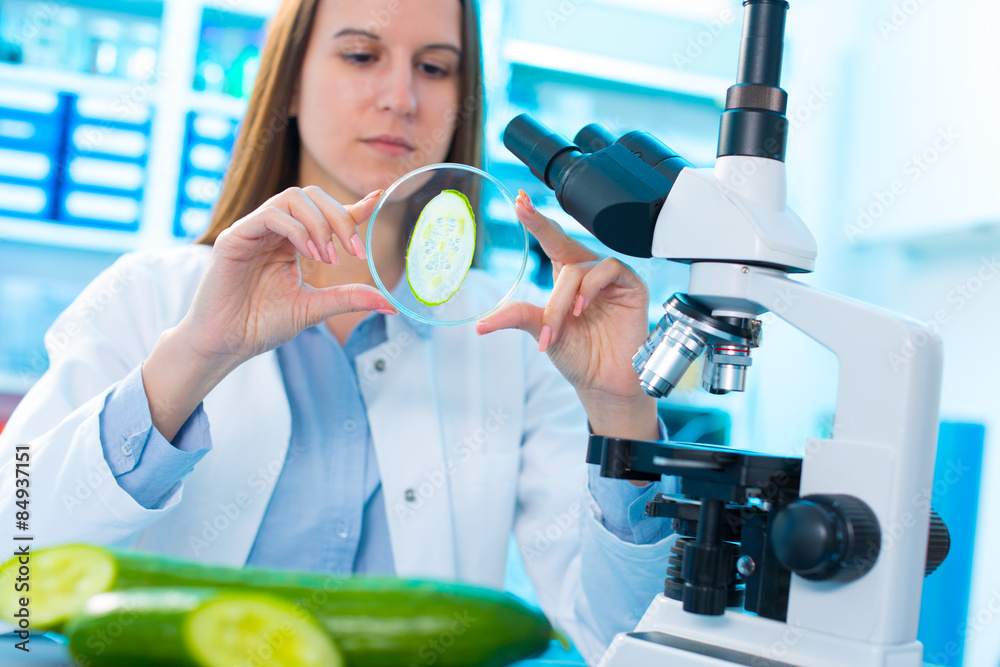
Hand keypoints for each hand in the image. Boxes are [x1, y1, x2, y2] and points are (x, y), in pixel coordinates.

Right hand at [179, 186, 396, 367]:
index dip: (351, 205)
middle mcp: (272, 230)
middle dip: (339, 216)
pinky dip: (295, 229)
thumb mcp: (314, 308)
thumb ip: (348, 298)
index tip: (378, 200)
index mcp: (290, 242)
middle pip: (311, 196)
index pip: (324, 212)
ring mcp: (253, 230)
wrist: (226, 344)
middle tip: (354, 249)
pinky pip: (270, 215)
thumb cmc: (261, 325)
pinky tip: (309, 254)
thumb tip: (389, 302)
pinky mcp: (235, 238)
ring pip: (291, 198)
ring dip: (319, 223)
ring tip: (329, 257)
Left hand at [476, 191, 657, 441]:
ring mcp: (609, 279)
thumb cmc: (579, 356)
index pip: (551, 239)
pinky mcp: (630, 285)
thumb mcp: (542, 332)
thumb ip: (518, 318)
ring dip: (565, 300)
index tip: (519, 200)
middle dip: (547, 267)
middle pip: (563, 250)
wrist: (604, 383)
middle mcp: (587, 273)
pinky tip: (583, 308)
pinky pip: (608, 269)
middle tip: (539, 289)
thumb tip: (481, 323)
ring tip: (563, 326)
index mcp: (567, 277)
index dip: (536, 220)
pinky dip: (591, 287)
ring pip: (579, 269)